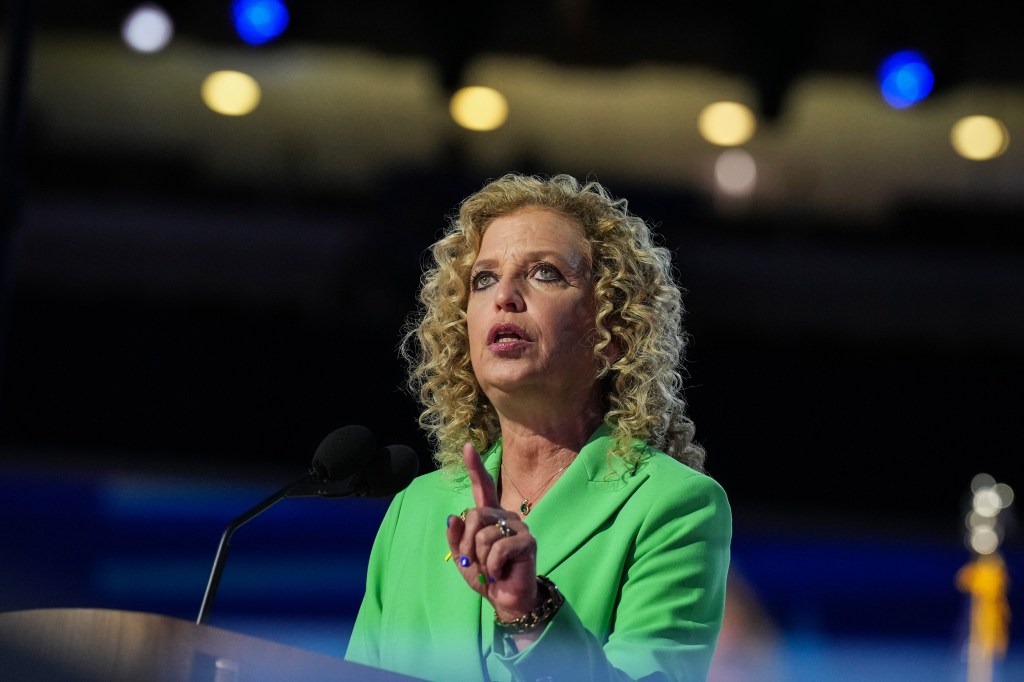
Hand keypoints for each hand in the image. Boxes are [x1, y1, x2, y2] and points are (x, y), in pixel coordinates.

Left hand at [446, 442, 539, 620]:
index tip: (467, 447)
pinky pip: (497, 549)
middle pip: (474, 515)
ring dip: (481, 560)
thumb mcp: (463, 558)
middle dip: (468, 545)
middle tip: (476, 563)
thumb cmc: (486, 576)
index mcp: (490, 517)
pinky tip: (500, 573)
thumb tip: (452, 517)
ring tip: (491, 570)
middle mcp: (505, 516)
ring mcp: (518, 526)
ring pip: (484, 535)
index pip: (482, 487)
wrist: (507, 599)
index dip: (474, 467)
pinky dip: (493, 566)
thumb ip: (456, 538)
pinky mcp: (527, 541)